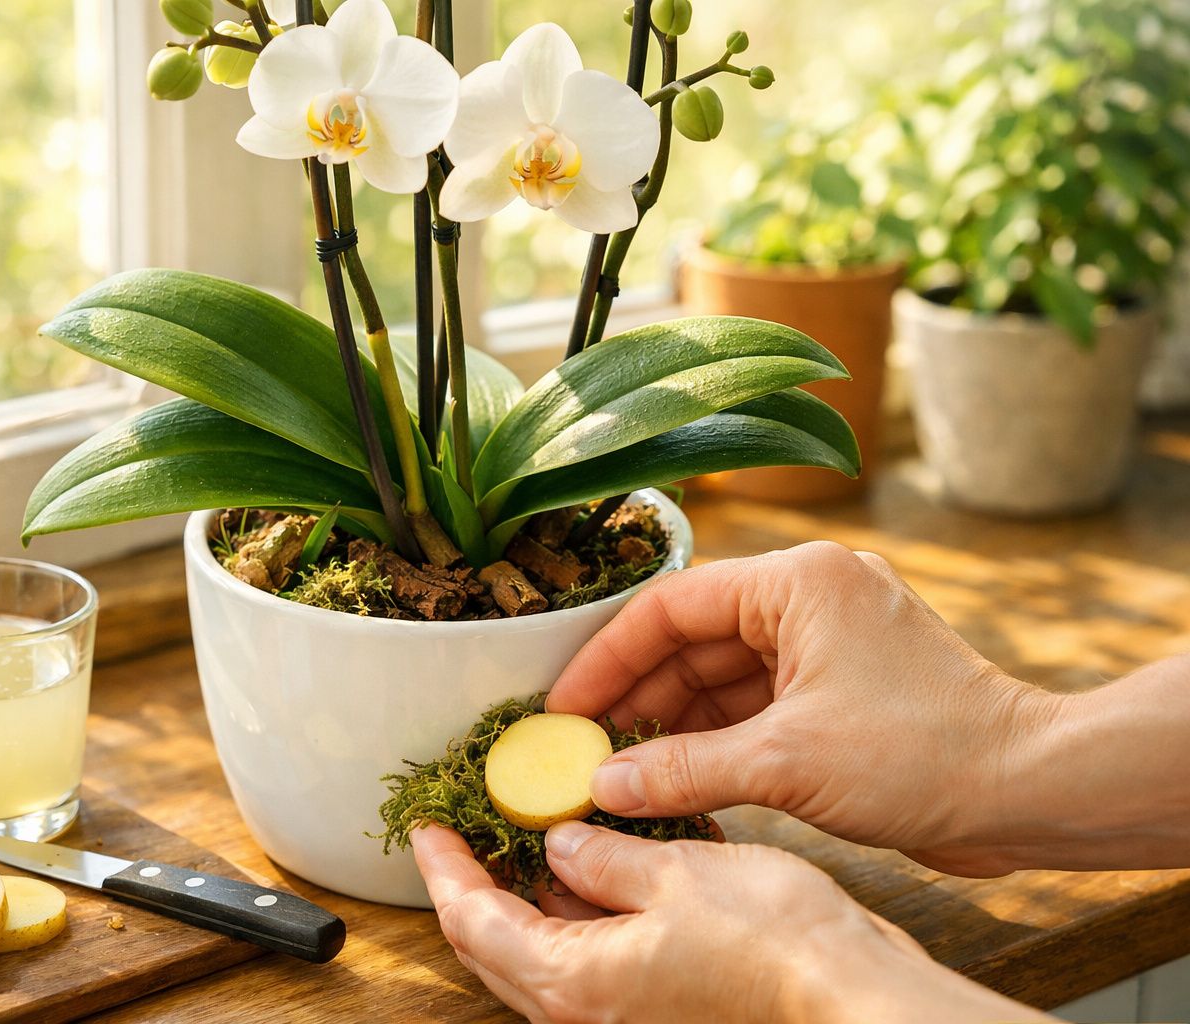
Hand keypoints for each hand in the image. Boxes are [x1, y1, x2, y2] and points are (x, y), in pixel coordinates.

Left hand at [412, 821, 1045, 1023]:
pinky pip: (603, 953)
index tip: (424, 825)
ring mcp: (628, 1012)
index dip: (443, 867)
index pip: (471, 921)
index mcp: (572, 983)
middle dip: (480, 881)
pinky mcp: (664, 1003)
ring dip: (543, 888)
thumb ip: (602, 857)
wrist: (857, 1002)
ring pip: (552, 948)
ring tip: (541, 823)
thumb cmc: (774, 948)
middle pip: (499, 944)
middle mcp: (589, 1011)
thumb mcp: (674, 876)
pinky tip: (615, 852)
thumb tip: (561, 845)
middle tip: (470, 825)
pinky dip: (597, 905)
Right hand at [549, 541, 1053, 876]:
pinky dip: (714, 743)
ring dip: (672, 724)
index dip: (608, 657)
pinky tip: (671, 779)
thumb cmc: (927, 753)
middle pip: (692, 641)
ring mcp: (826, 647)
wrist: (1033, 791)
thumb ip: (684, 768)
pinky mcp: (840, 693)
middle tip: (581, 747)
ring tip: (617, 772)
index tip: (564, 705)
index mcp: (798, 581)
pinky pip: (754, 709)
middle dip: (637, 697)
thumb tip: (603, 787)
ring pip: (721, 679)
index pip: (672, 605)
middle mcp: (809, 599)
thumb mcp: (786, 762)